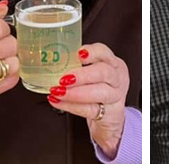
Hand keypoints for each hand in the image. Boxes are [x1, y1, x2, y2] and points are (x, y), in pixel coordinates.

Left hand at [45, 43, 128, 157]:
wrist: (110, 117)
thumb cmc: (97, 89)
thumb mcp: (92, 74)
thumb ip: (76, 66)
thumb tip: (50, 62)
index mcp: (113, 64)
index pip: (105, 52)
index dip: (93, 52)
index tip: (79, 54)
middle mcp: (118, 78)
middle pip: (104, 72)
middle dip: (83, 75)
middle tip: (64, 79)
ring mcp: (116, 97)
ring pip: (100, 92)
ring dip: (76, 93)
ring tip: (58, 91)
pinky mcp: (110, 114)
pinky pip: (90, 109)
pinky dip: (72, 106)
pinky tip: (58, 102)